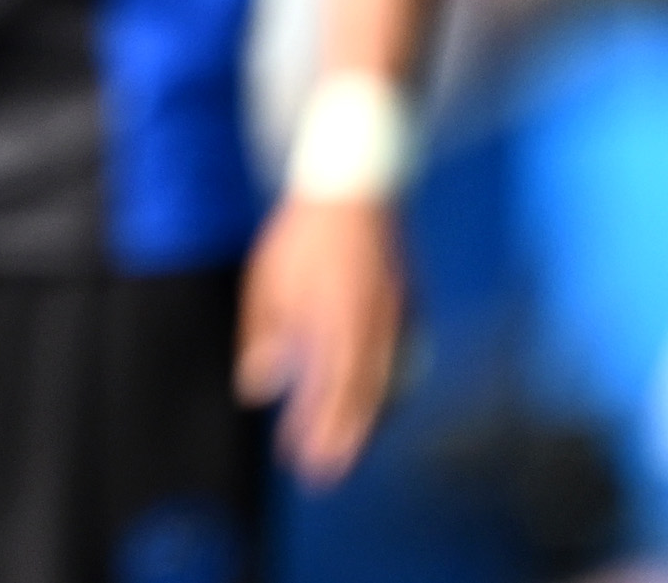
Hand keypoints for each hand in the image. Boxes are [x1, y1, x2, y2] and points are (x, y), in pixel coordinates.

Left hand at [238, 193, 402, 480]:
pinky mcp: (411, 314)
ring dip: (367, 424)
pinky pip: (403, 369)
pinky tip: (369, 410)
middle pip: (365, 401)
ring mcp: (400, 322)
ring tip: (343, 451)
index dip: (322, 433)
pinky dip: (387, 396)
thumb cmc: (302, 238)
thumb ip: (264, 337)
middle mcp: (376, 328)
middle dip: (345, 442)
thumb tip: (257, 389)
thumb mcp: (268, 282)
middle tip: (324, 475)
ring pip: (389, 389)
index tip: (304, 463)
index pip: (334, 394)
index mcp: (338, 321)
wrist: (355, 192)